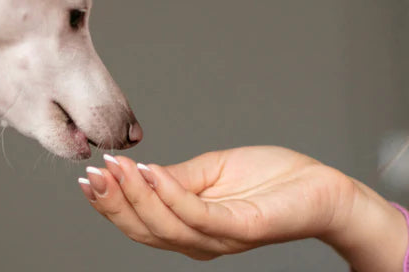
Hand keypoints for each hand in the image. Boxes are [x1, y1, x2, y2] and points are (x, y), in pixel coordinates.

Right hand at [77, 146, 405, 269]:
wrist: (321, 187)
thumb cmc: (272, 179)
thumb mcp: (211, 171)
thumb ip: (175, 178)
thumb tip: (137, 173)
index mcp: (190, 227)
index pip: (139, 223)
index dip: (109, 203)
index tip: (87, 176)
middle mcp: (201, 241)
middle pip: (144, 231)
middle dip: (113, 203)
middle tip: (94, 173)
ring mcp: (221, 237)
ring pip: (165, 227)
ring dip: (135, 196)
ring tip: (117, 168)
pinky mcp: (242, 227)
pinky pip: (198, 215)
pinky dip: (170, 195)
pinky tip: (152, 173)